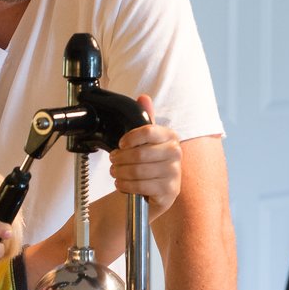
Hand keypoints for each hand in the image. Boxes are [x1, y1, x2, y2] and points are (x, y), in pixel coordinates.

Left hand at [109, 95, 181, 219]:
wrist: (159, 191)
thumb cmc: (151, 163)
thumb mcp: (148, 140)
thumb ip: (145, 118)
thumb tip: (143, 98)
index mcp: (170, 136)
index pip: (148, 131)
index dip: (130, 138)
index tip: (121, 144)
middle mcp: (176, 153)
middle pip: (140, 154)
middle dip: (120, 159)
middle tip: (113, 161)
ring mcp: (174, 173)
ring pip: (138, 171)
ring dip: (120, 173)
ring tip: (115, 172)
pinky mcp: (169, 190)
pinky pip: (141, 186)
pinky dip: (125, 185)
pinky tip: (121, 183)